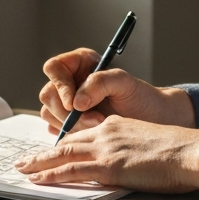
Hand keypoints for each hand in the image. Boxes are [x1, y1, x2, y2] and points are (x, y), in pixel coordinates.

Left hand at [15, 116, 198, 192]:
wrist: (190, 151)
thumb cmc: (179, 152)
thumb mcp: (150, 144)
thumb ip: (132, 151)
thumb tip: (128, 167)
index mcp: (117, 127)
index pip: (83, 135)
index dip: (64, 145)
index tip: (50, 152)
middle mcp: (107, 133)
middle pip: (66, 143)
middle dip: (42, 154)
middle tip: (23, 161)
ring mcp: (106, 149)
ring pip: (63, 155)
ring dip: (39, 163)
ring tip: (22, 170)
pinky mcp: (108, 166)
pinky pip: (72, 171)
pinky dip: (52, 175)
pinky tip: (39, 179)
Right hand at [39, 47, 195, 132]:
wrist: (150, 121)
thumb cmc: (140, 97)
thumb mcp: (124, 82)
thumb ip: (100, 82)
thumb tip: (77, 101)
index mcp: (79, 64)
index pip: (53, 68)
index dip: (60, 85)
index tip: (74, 104)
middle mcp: (69, 83)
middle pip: (48, 94)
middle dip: (68, 112)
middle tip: (95, 120)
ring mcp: (67, 104)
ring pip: (49, 114)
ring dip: (71, 125)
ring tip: (98, 126)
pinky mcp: (69, 124)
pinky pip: (56, 129)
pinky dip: (71, 135)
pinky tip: (91, 134)